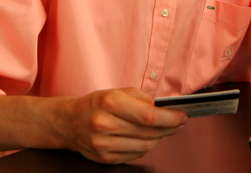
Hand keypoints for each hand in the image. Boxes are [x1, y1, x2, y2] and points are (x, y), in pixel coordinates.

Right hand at [59, 88, 187, 163]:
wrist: (68, 122)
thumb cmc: (96, 104)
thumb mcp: (117, 92)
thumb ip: (142, 99)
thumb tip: (165, 110)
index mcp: (110, 102)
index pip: (149, 116)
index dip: (171, 118)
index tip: (182, 115)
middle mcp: (105, 124)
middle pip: (150, 132)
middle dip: (170, 127)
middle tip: (178, 121)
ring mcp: (103, 144)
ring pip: (146, 145)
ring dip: (158, 137)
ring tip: (161, 128)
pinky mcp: (104, 158)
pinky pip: (136, 155)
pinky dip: (145, 146)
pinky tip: (144, 137)